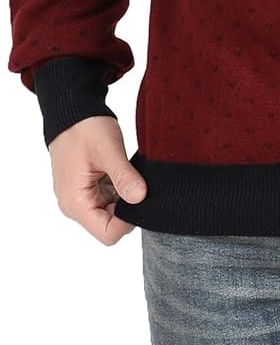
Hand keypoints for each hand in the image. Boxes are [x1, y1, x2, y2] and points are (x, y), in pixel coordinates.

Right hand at [46, 115, 146, 244]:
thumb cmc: (84, 128)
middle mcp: (76, 206)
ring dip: (125, 197)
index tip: (141, 197)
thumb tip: (140, 198)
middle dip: (129, 208)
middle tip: (139, 182)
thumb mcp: (108, 150)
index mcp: (76, 203)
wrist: (71, 110)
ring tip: (129, 173)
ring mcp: (82, 197)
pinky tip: (124, 170)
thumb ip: (123, 176)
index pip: (108, 234)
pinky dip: (121, 188)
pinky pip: (109, 198)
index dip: (128, 221)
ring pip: (112, 212)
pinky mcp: (88, 188)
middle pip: (111, 225)